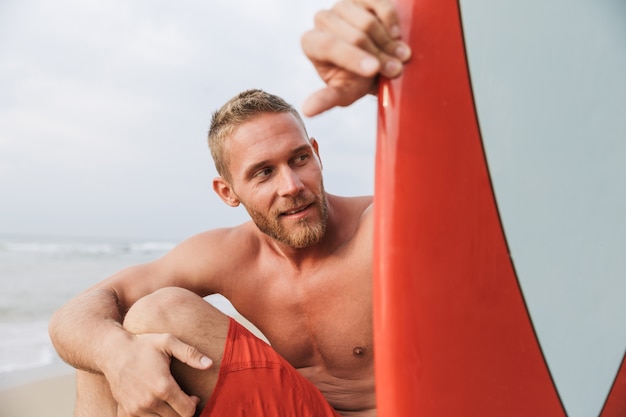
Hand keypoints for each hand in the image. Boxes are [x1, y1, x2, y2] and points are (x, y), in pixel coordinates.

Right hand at [105, 333, 212, 416]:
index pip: (187, 411)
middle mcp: (149, 402)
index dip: (194, 404)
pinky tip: (154, 404)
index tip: (192, 396)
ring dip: (168, 413)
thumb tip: (209, 364)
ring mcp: (136, 409)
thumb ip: (190, 353)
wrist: (113, 352)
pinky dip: (152, 416)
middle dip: (182, 409)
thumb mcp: (168, 342)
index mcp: (163, 387)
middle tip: (181, 397)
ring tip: (168, 399)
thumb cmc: (143, 344)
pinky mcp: (126, 412)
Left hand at [301, 0, 411, 116]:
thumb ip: (327, 99)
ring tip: (400, 58)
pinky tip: (396, 37)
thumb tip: (307, 111)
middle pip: (353, 35)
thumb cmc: (356, 80)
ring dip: (388, 43)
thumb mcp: (344, 93)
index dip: (353, 58)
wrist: (377, 62)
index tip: (374, 70)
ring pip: (368, 22)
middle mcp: (322, 20)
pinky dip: (392, 23)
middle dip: (378, 55)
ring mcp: (342, 5)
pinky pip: (381, 5)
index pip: (329, 46)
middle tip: (396, 70)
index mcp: (311, 42)